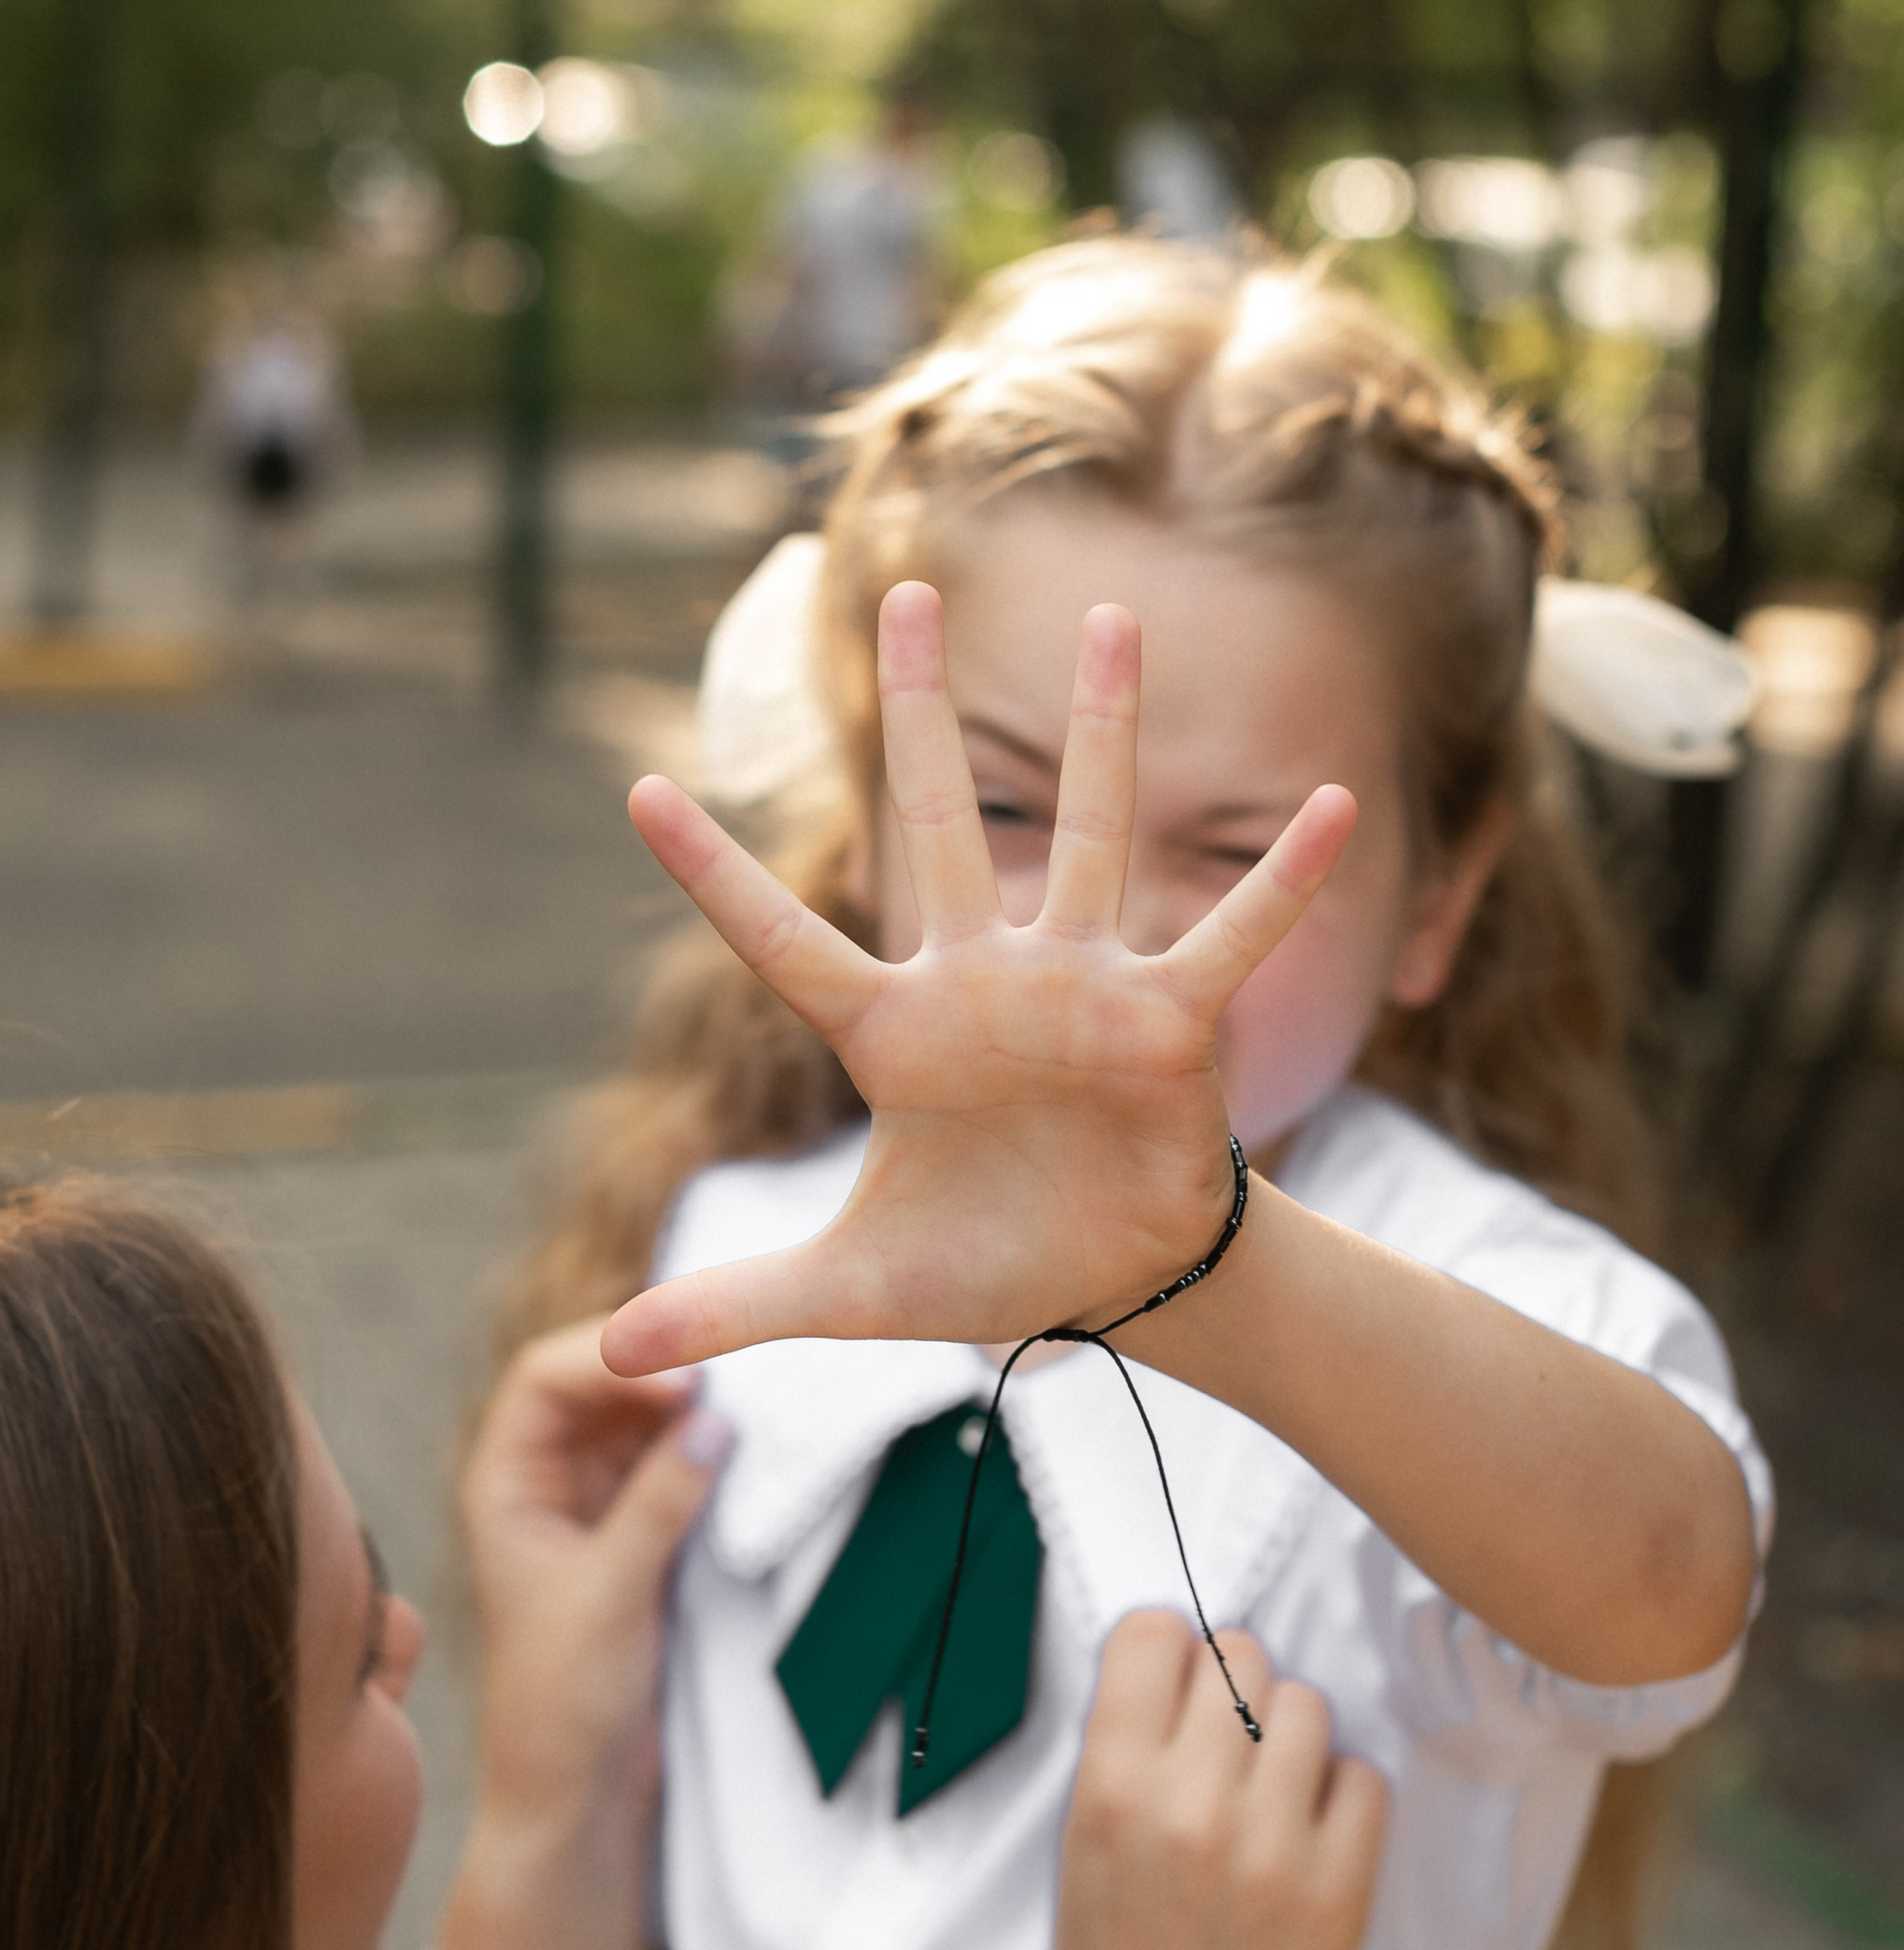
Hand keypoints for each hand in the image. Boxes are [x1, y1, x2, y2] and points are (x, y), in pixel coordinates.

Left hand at [438, 1327, 727, 1949]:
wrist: (578, 1798)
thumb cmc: (564, 1704)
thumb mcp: (612, 1594)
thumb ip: (660, 1503)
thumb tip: (716, 1421)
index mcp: (504, 1483)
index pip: (545, 1378)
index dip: (612, 1358)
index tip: (685, 1374)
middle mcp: (543, 1481)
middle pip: (598, 1384)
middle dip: (658, 1368)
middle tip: (734, 1369)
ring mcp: (593, 1505)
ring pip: (641, 1421)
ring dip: (689, 1407)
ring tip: (752, 1403)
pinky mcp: (638, 1536)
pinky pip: (672, 1466)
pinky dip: (706, 1450)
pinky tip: (749, 1448)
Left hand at [602, 584, 1352, 1373]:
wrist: (1109, 1284)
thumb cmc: (979, 1266)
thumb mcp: (848, 1294)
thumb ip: (736, 1306)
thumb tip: (612, 1354)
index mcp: (890, 1033)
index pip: (781, 941)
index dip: (710, 875)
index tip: (637, 792)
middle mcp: (979, 981)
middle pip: (939, 820)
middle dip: (921, 712)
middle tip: (904, 594)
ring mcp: (1078, 986)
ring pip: (1091, 832)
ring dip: (1107, 730)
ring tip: (1120, 618)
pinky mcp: (1169, 1021)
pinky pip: (1231, 934)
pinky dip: (1284, 879)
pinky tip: (1337, 805)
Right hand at [1052, 1614, 1386, 1949]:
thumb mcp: (1078, 1853)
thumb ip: (1123, 1754)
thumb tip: (1180, 1664)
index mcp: (1110, 1788)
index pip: (1153, 1634)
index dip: (1165, 1652)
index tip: (1171, 1683)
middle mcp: (1192, 1803)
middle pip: (1238, 1656)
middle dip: (1229, 1686)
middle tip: (1222, 1744)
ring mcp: (1273, 1845)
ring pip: (1306, 1704)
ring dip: (1287, 1734)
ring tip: (1266, 1789)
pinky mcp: (1341, 1889)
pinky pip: (1363, 1778)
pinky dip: (1338, 1793)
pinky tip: (1307, 1831)